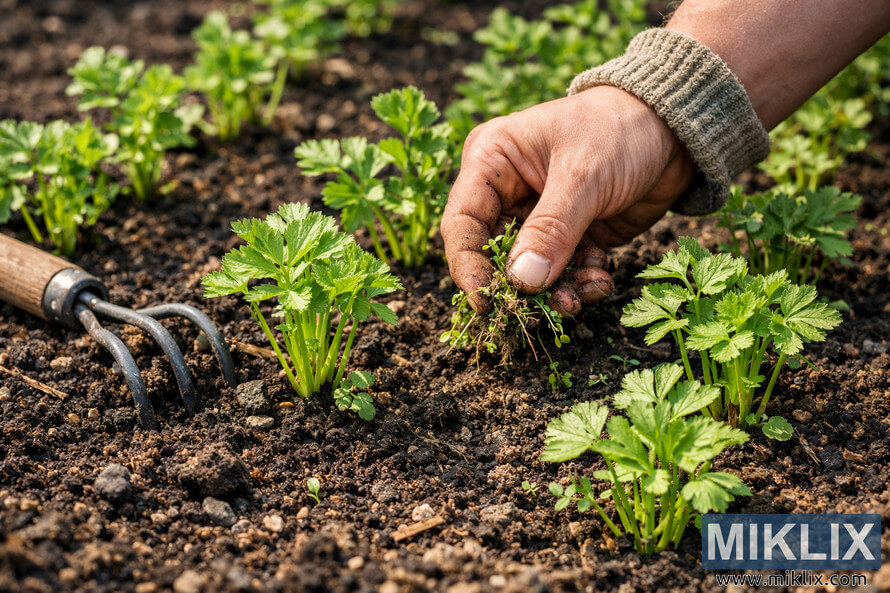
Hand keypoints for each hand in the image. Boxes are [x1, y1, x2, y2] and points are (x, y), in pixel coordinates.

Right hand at [441, 85, 694, 315]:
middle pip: (493, 254)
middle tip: (538, 313)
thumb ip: (551, 230)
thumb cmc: (620, 130)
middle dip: (518, 285)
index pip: (463, 223)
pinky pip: (562, 272)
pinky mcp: (569, 236)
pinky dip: (579, 282)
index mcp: (491, 162)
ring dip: (554, 290)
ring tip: (581, 296)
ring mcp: (538, 217)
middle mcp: (507, 192)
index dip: (468, 266)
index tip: (485, 302)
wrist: (675, 127)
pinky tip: (600, 280)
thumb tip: (522, 282)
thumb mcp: (583, 176)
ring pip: (529, 270)